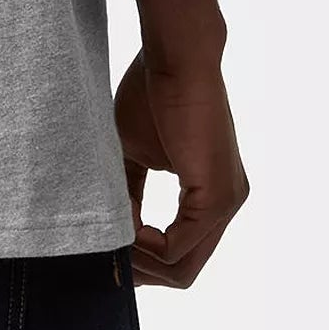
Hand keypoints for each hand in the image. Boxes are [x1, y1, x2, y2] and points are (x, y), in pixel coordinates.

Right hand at [115, 51, 248, 287]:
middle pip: (184, 270)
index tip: (105, 250)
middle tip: (102, 260)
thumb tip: (113, 230)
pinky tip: (123, 228)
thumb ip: (129, 193)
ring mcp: (226, 203)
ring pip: (182, 266)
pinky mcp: (216, 197)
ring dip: (139, 261)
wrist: (176, 58)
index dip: (141, 258)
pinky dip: (145, 246)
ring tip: (107, 241)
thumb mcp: (134, 153)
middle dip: (140, 271)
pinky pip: (178, 248)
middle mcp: (226, 203)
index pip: (180, 250)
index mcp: (211, 193)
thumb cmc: (154, 92)